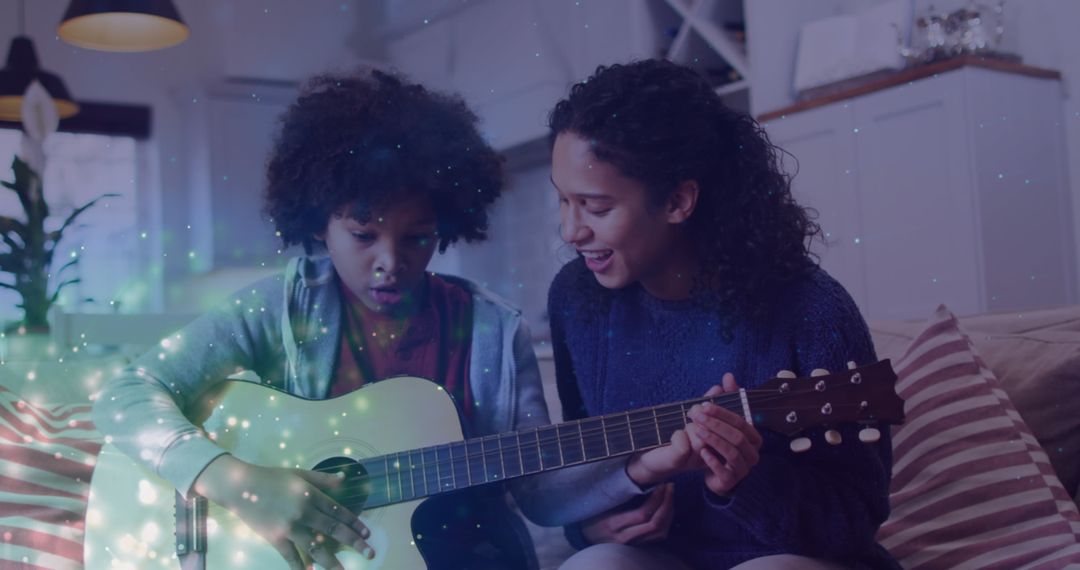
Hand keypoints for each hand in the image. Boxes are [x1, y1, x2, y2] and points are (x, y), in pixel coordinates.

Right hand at [192, 454, 373, 569]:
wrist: (240, 486)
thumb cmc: (271, 478)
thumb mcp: (299, 474)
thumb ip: (323, 479)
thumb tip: (345, 478)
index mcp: (311, 494)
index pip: (339, 511)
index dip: (355, 523)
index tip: (367, 533)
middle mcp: (304, 512)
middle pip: (334, 530)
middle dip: (354, 543)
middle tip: (369, 553)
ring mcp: (290, 527)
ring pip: (316, 548)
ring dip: (332, 561)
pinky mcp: (275, 538)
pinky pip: (291, 556)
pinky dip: (301, 567)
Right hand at [581, 483, 674, 544]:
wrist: (586, 536)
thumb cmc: (593, 514)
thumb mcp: (601, 503)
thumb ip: (619, 495)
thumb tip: (640, 478)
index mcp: (613, 523)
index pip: (642, 514)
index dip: (656, 498)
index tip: (661, 483)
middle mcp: (624, 537)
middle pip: (655, 524)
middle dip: (667, 503)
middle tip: (670, 486)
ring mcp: (632, 544)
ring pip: (660, 532)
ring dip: (669, 512)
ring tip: (669, 495)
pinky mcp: (638, 546)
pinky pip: (658, 536)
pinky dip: (666, 521)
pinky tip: (666, 508)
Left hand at [626, 373, 762, 493]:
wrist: (709, 471)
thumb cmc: (718, 442)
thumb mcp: (720, 419)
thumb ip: (726, 397)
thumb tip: (728, 376)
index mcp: (753, 437)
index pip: (740, 421)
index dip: (722, 412)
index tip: (704, 405)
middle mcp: (752, 453)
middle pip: (737, 436)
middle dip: (716, 424)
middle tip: (695, 415)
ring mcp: (743, 469)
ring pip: (732, 452)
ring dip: (714, 439)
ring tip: (697, 430)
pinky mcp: (731, 482)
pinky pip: (724, 471)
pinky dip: (713, 460)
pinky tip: (701, 451)